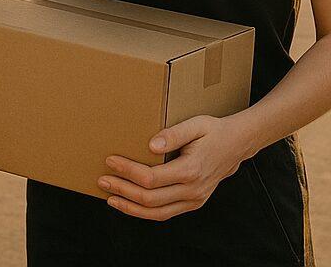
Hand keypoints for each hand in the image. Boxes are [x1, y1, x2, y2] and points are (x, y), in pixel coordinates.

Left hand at [98, 114, 252, 219]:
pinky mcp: (193, 202)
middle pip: (151, 199)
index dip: (128, 171)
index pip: (152, 178)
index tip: (110, 160)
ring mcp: (194, 200)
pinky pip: (166, 213)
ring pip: (158, 213)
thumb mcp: (195, 124)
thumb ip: (173, 134)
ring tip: (110, 198)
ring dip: (131, 207)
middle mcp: (193, 190)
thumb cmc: (213, 131)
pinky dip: (145, 212)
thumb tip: (151, 144)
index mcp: (191, 170)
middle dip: (123, 190)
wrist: (237, 145)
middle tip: (102, 179)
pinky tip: (130, 204)